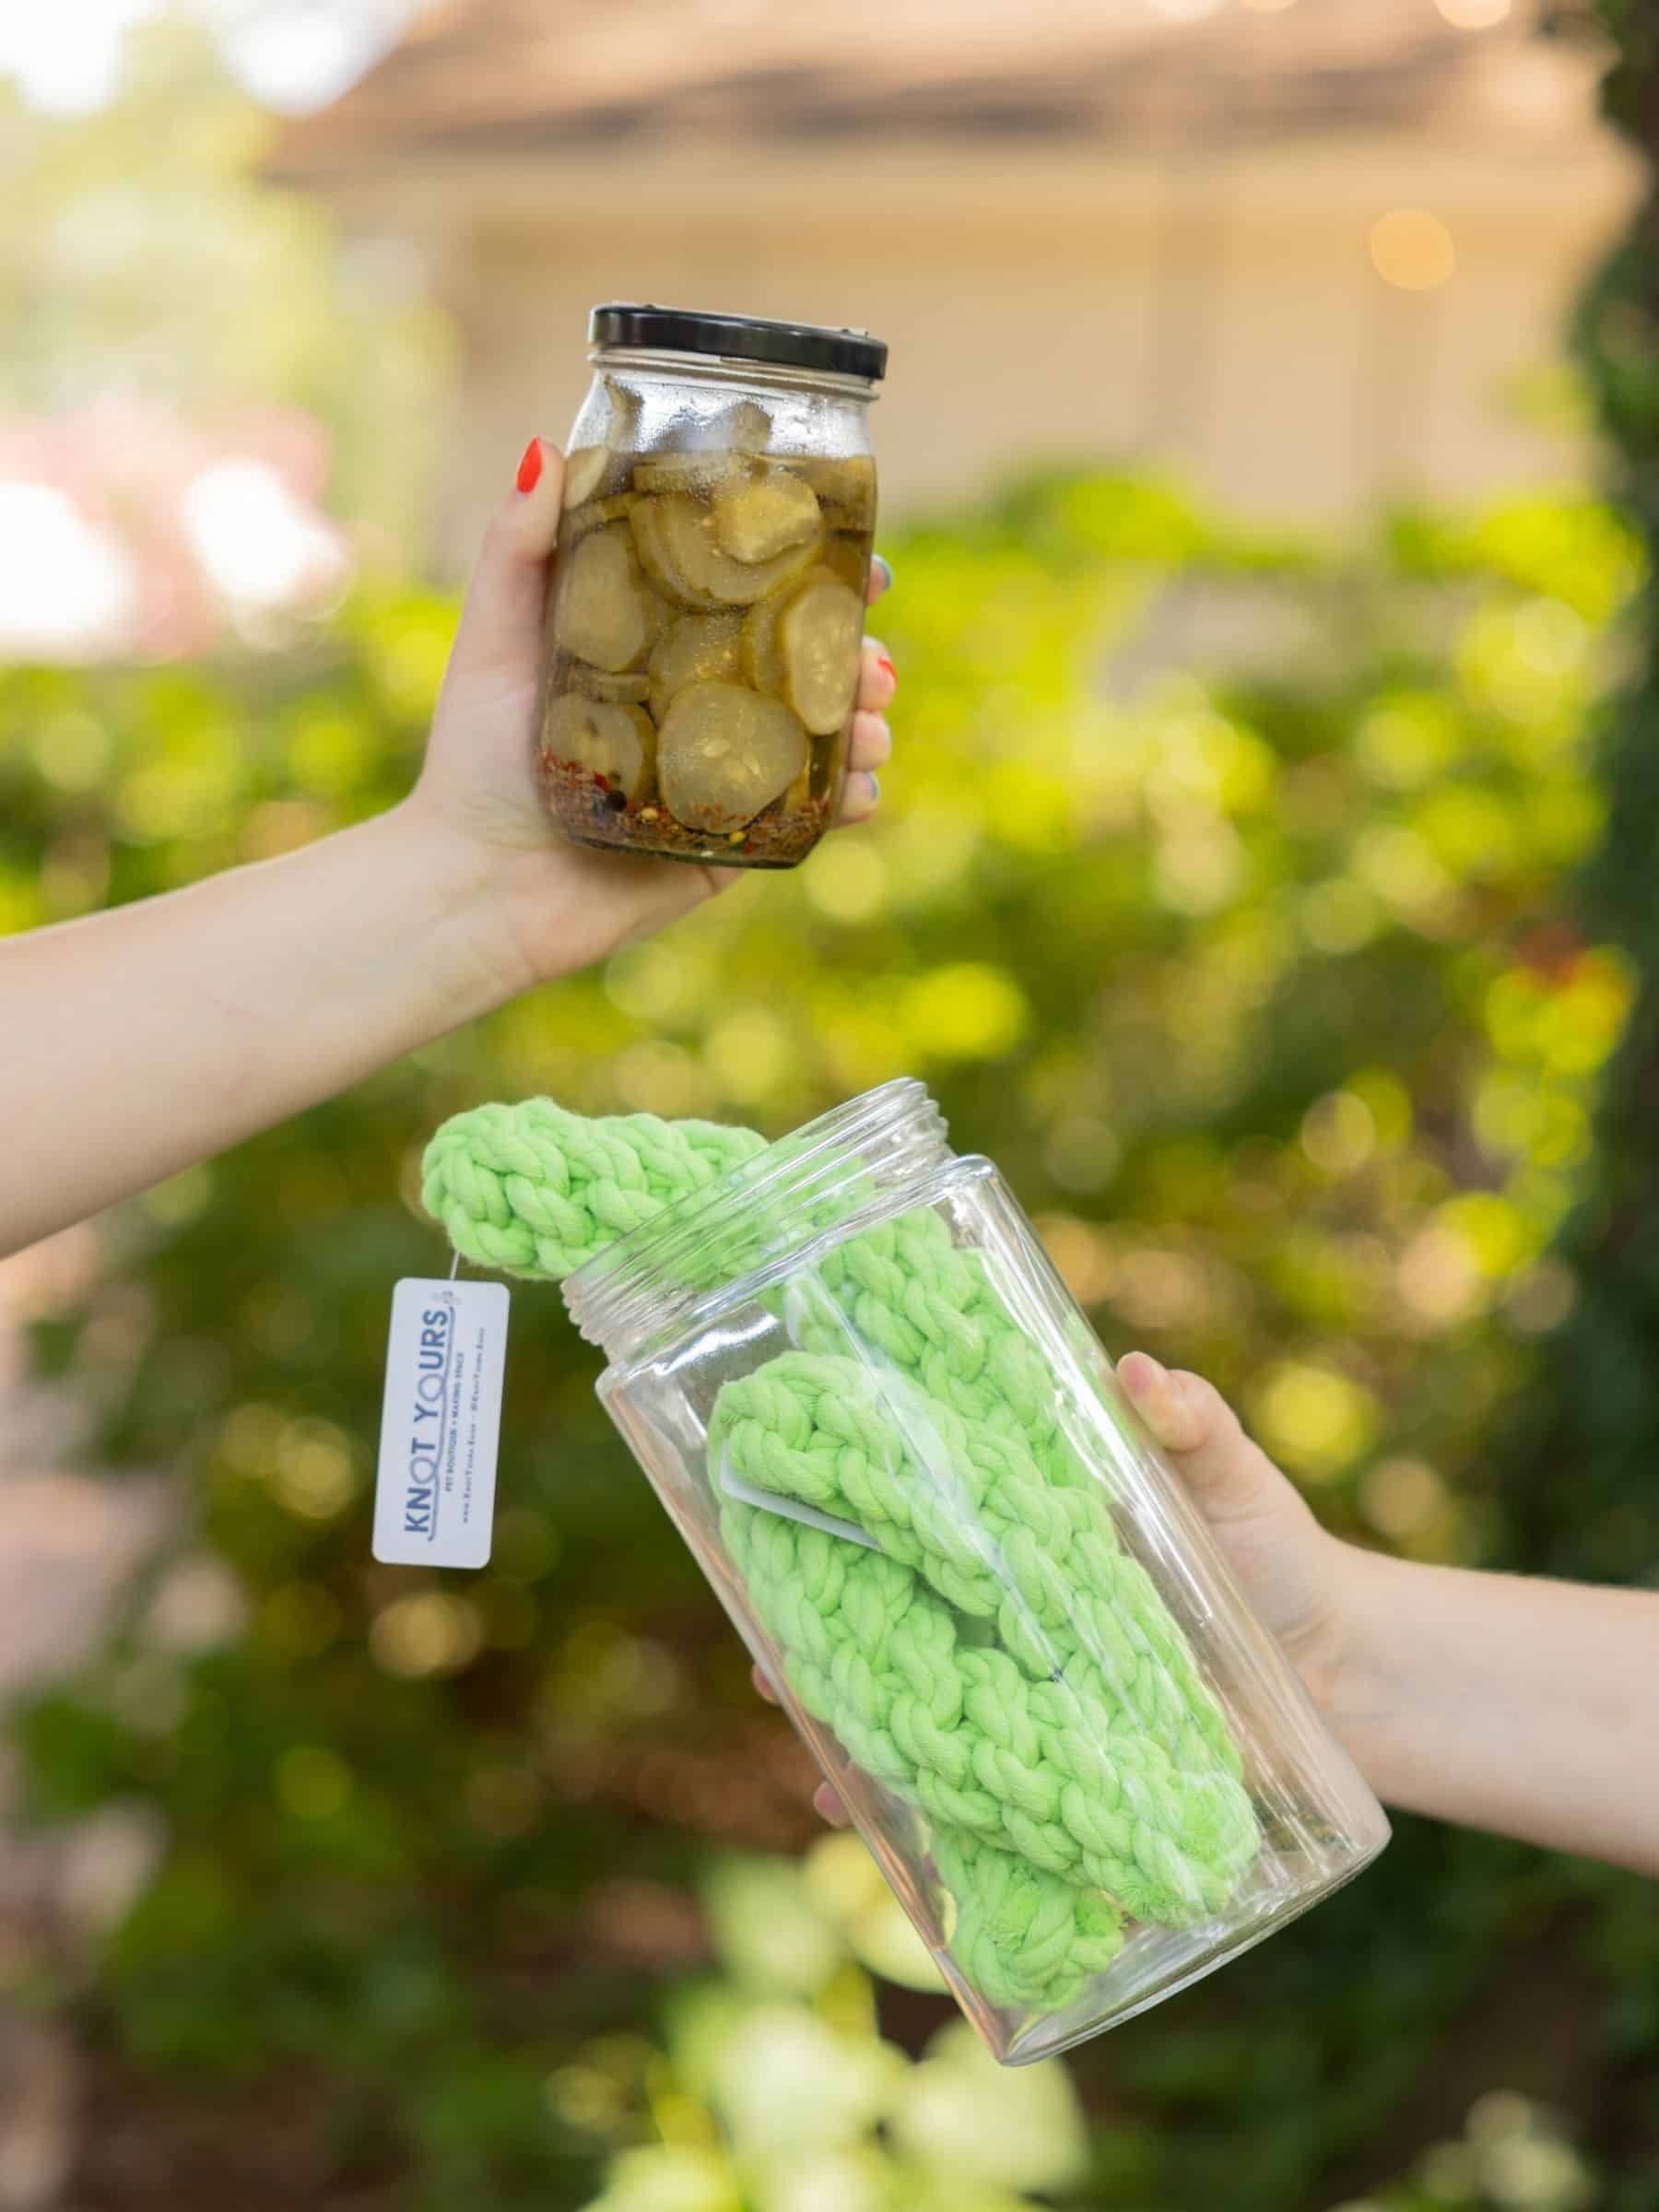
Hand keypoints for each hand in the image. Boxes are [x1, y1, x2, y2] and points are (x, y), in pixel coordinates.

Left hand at [407, 438, 897, 992]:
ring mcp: (728, 771)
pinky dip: (854, 797)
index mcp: (664, 641)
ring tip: (865, 724)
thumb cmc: (475, 758)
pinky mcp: (736, 839)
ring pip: (828, 735)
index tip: (857, 558)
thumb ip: (517, 546)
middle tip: (868, 660)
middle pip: (811, 660)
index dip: (818, 569)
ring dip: (866, 722)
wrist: (480, 885)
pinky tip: (859, 787)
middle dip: (858, 652)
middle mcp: (706, 701)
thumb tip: (546, 445)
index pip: (758, 591)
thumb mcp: (493, 635)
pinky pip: (816, 814)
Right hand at [753, 1350, 1360, 1831]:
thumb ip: (1191, 1425)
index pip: (915, 1520)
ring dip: (859, 1741)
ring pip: (921, 1712)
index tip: (775, 1528)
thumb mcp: (1232, 1478)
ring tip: (817, 1771)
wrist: (1351, 1670)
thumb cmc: (1277, 1552)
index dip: (841, 1525)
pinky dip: (931, 1822)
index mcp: (1027, 1533)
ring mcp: (1032, 1691)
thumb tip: (1141, 1377)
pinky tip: (888, 1845)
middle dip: (821, 1645)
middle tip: (767, 1664)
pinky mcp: (1067, 1761)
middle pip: (892, 1623)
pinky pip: (983, 1791)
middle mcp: (1010, 1612)